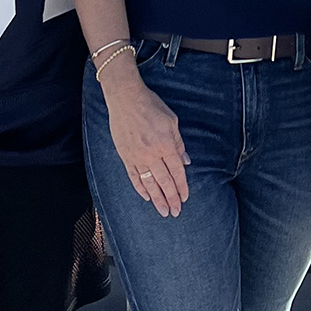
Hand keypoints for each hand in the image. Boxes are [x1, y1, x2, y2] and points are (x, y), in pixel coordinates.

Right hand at [105, 81, 190, 216]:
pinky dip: (140, 188)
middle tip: (175, 212)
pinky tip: (146, 197)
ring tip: (163, 211)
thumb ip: (179, 143)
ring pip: (148, 183)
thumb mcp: (172, 121)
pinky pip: (133, 176)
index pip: (176, 171)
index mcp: (165, 145)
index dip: (182, 186)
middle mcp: (151, 154)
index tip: (185, 198)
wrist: (125, 99)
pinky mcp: (125, 156)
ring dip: (157, 199)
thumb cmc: (151, 106)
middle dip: (171, 198)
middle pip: (164, 181)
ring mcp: (136, 156)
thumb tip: (185, 162)